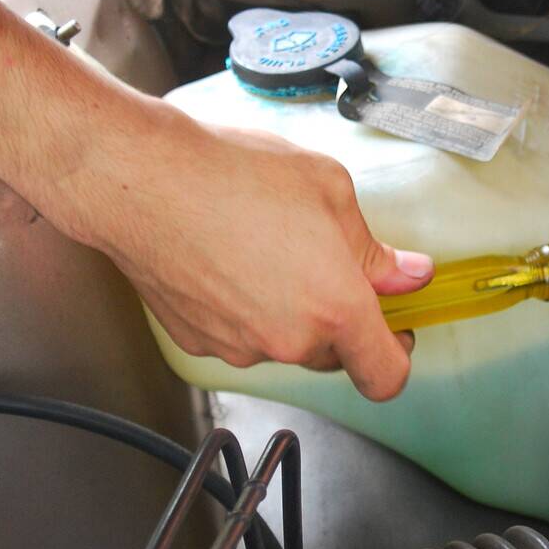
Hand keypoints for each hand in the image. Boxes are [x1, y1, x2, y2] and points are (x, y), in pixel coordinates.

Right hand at [56, 101, 432, 400]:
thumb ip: (373, 247)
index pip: (385, 374)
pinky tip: (228, 258)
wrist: (141, 179)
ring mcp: (239, 347)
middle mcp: (289, 340)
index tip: (396, 328)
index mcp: (335, 307)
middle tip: (326, 263)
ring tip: (265, 246)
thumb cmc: (231, 174)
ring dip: (287, 310)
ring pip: (283, 342)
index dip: (398, 355)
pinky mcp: (198, 342)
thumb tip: (407, 273)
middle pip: (333, 355)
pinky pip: (238, 335)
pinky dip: (242, 308)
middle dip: (339, 318)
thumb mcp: (328, 189)